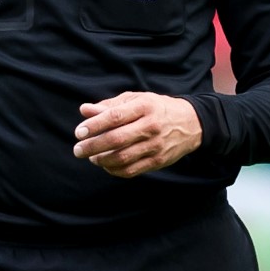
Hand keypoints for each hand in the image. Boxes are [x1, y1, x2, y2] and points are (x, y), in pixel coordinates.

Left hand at [73, 91, 202, 177]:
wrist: (191, 124)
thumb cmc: (156, 108)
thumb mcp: (136, 99)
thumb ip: (109, 105)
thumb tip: (84, 110)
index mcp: (145, 106)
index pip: (115, 116)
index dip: (94, 125)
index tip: (79, 132)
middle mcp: (151, 126)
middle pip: (116, 139)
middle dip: (92, 146)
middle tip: (78, 150)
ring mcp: (156, 146)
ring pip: (122, 158)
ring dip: (101, 160)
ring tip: (91, 157)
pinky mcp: (159, 161)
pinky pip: (131, 170)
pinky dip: (114, 170)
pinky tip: (106, 165)